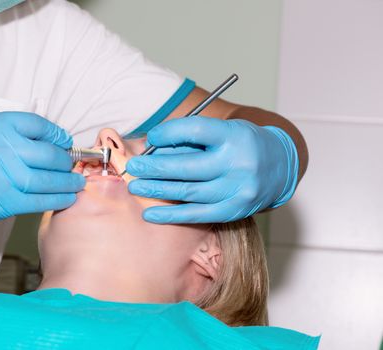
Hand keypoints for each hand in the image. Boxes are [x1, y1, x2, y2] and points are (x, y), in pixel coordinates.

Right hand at [0, 112, 84, 238]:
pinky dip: (58, 199)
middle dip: (66, 160)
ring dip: (68, 182)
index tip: (64, 141)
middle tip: (72, 164)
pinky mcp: (5, 201)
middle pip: (49, 153)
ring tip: (77, 183)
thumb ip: (4, 135)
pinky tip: (67, 198)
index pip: (38, 125)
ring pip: (49, 178)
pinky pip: (40, 200)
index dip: (57, 134)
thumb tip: (35, 143)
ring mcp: (6, 175)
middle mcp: (3, 147)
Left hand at [126, 116, 298, 223]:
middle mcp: (238, 163)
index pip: (196, 130)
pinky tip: (150, 213)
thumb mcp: (224, 131)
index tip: (152, 137)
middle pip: (187, 166)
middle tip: (133, 167)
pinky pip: (197, 214)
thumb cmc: (243, 144)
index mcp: (234, 136)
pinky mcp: (234, 210)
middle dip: (154, 167)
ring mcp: (237, 190)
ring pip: (188, 192)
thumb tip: (154, 150)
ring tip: (136, 187)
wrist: (280, 167)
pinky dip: (171, 215)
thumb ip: (192, 139)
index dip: (169, 133)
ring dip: (157, 190)